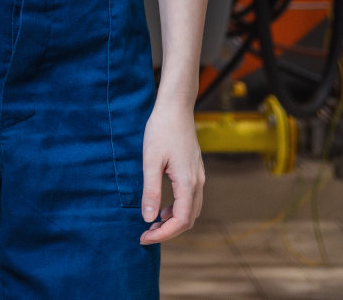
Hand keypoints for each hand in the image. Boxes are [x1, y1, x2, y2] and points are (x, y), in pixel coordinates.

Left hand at [139, 99, 204, 244]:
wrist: (176, 106)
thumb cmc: (161, 129)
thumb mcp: (151, 161)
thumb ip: (151, 191)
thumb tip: (148, 219)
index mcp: (187, 182)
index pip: (180, 220)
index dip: (163, 234)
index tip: (143, 236)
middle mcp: (197, 182)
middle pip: (189, 219)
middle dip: (168, 231)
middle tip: (145, 234)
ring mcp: (198, 176)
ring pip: (192, 210)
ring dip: (174, 221)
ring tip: (152, 223)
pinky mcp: (195, 170)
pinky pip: (190, 199)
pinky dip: (177, 209)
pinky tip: (161, 206)